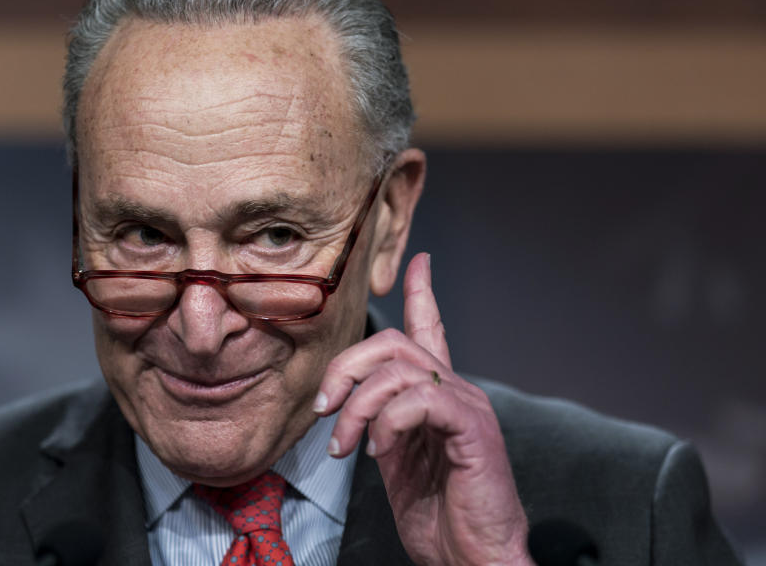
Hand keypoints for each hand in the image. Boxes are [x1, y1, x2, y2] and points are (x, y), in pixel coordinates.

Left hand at [314, 253, 531, 564]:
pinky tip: (378, 451)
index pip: (431, 330)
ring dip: (356, 406)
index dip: (422, 293)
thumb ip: (380, 424)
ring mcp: (467, 406)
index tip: (418, 260)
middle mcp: (456, 390)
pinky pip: (419, 399)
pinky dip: (387, 422)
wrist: (473, 558)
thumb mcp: (397, 461)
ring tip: (344, 446)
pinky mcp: (472, 427)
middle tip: (322, 409)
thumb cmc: (440, 516)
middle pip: (392, 343)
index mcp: (438, 396)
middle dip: (345, 368)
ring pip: (398, 369)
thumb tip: (348, 407)